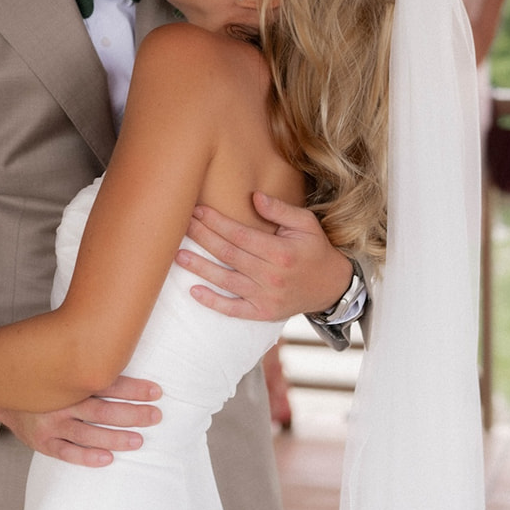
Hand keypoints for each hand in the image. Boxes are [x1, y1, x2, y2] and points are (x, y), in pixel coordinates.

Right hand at [0, 374, 162, 467]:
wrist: (3, 393)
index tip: (156, 391)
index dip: (132, 388)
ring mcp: (50, 424)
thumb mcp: (59, 361)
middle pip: (101, 409)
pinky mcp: (43, 443)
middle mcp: (60, 401)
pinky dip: (86, 457)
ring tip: (138, 440)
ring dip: (115, 437)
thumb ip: (84, 359)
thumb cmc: (42, 376)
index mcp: (67, 378)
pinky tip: (107, 458)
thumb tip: (119, 343)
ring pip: (87, 433)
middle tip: (155, 416)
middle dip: (131, 413)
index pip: (105, 382)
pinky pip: (66, 452)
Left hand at [175, 194, 353, 320]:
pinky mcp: (262, 313)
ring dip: (200, 268)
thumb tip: (254, 197)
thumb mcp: (306, 223)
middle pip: (228, 254)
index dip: (217, 222)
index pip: (240, 234)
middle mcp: (272, 276)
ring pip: (226, 281)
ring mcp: (266, 297)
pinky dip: (213, 302)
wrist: (331, 287)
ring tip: (178, 256)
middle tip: (181, 225)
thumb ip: (280, 210)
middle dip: (203, 237)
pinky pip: (233, 309)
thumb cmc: (315, 249)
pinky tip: (194, 291)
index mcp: (281, 252)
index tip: (198, 211)